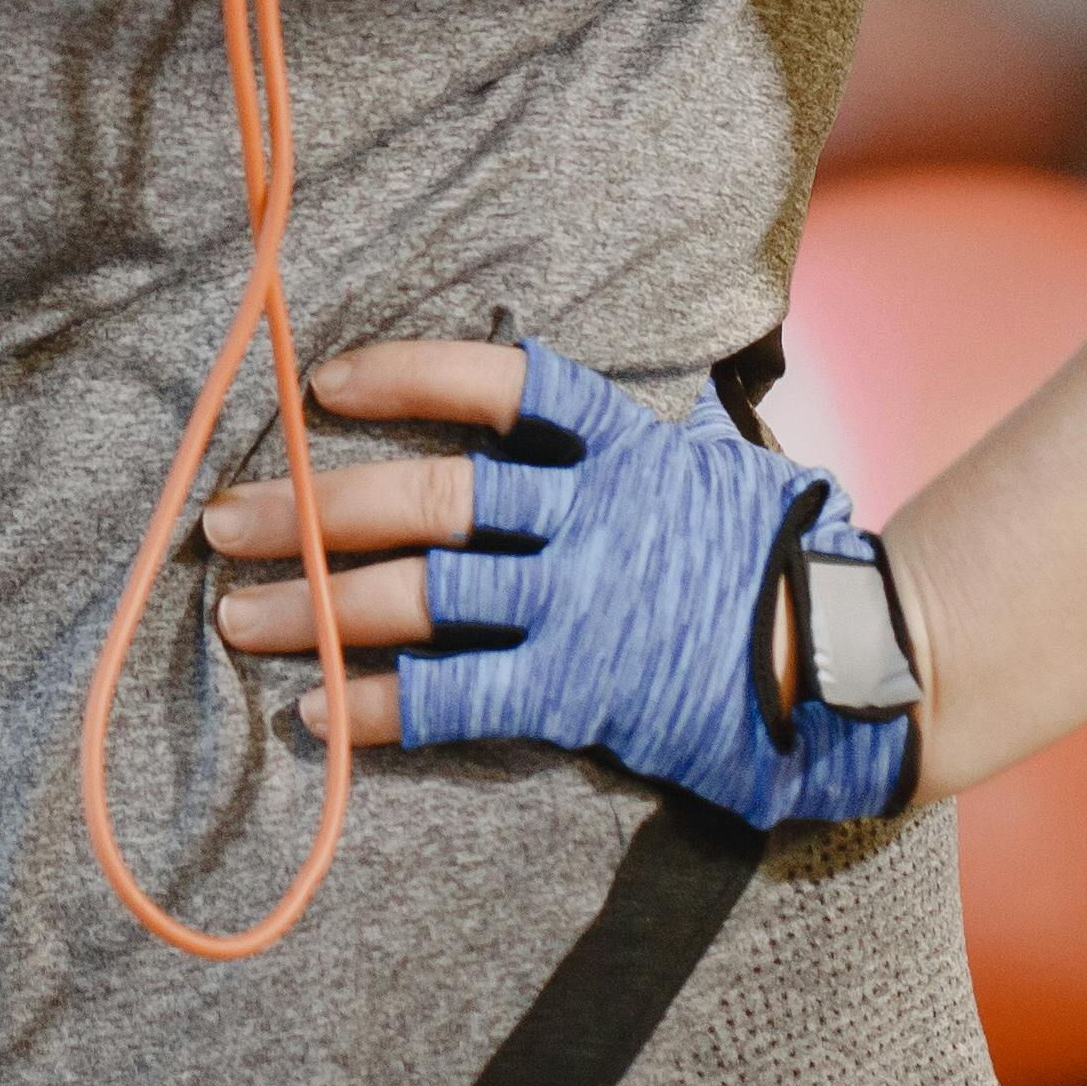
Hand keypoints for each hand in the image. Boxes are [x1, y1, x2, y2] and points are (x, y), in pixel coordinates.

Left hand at [206, 337, 922, 830]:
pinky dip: (380, 703)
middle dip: (313, 506)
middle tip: (225, 519)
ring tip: (235, 616)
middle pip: (428, 496)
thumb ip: (637, 440)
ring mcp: (585, 603)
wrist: (860, 668)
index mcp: (624, 449)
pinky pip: (460, 695)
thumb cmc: (783, 565)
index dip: (406, 375)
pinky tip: (315, 710)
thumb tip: (578, 402)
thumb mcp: (716, 470)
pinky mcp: (585, 691)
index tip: (322, 380)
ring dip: (318, 605)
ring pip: (424, 594)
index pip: (501, 385)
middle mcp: (592, 516)